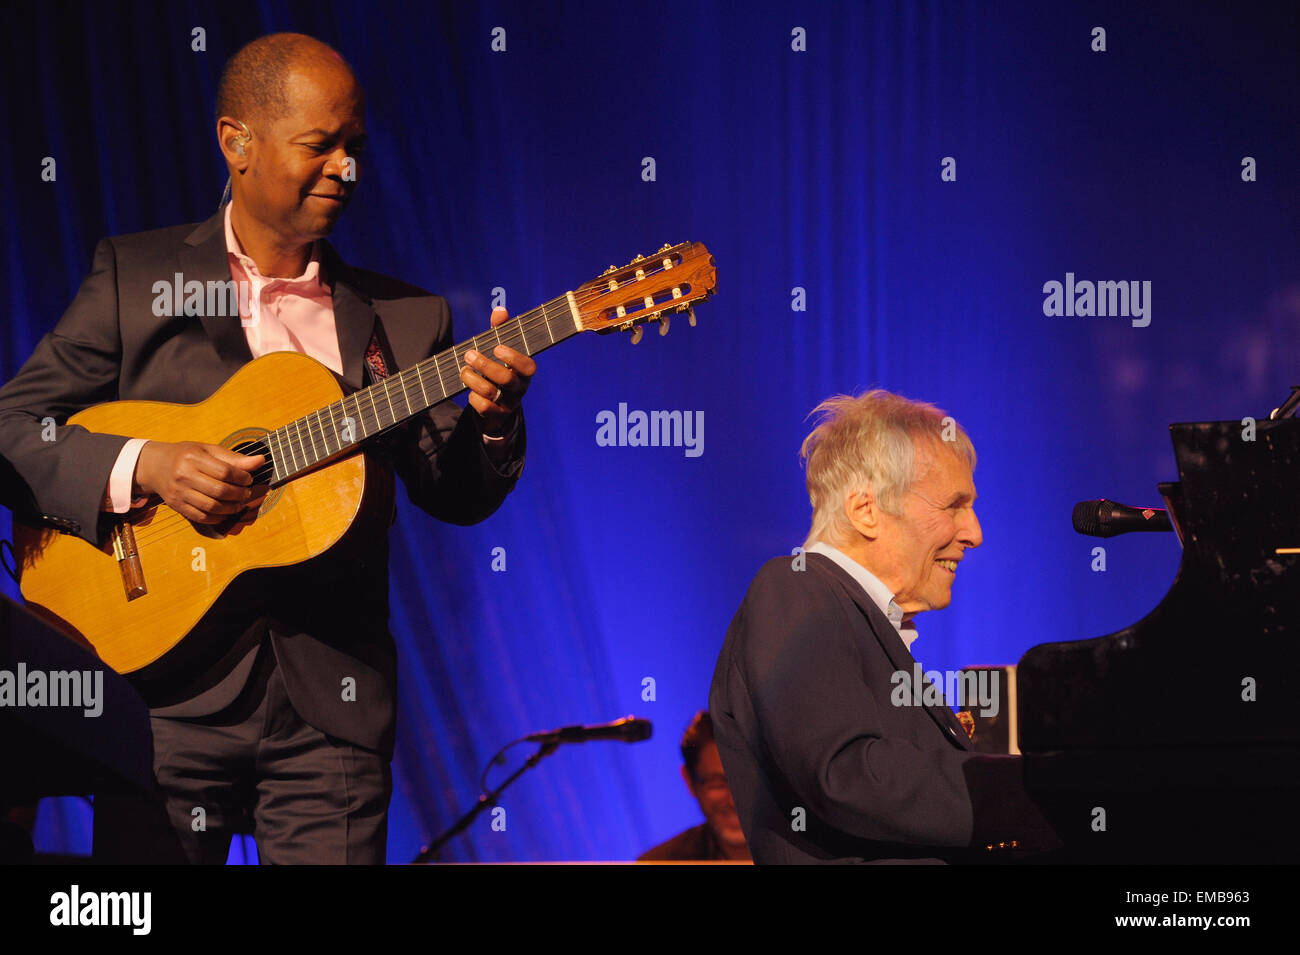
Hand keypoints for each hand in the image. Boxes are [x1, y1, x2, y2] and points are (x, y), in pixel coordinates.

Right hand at [134, 441, 267, 523]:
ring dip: (231, 508)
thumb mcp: (208, 450)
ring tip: (239, 503)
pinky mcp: (176, 506)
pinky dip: (218, 517)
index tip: (248, 479)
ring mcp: (178, 493)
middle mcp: (183, 475)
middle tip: (246, 493)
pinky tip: (225, 512)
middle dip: (239, 494)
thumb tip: (260, 461)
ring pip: (211, 506)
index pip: (225, 471)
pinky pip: (201, 517)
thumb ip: (233, 458)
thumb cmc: (186, 455)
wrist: (155, 466)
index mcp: (192, 458)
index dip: (242, 477)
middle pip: (219, 490)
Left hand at [460, 306, 536, 435]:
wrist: (499, 407)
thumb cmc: (500, 370)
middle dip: (484, 365)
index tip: (497, 348)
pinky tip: (470, 391)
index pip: (528, 366)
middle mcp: (519, 388)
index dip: (513, 357)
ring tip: (463, 369)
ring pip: (491, 392)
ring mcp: (509, 403)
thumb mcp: (501, 351)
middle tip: (469, 354)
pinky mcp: (496, 415)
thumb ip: (501, 331)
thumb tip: (500, 309)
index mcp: (524, 371)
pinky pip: (484, 408)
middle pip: (506, 379)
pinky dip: (473, 398)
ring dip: (472, 379)